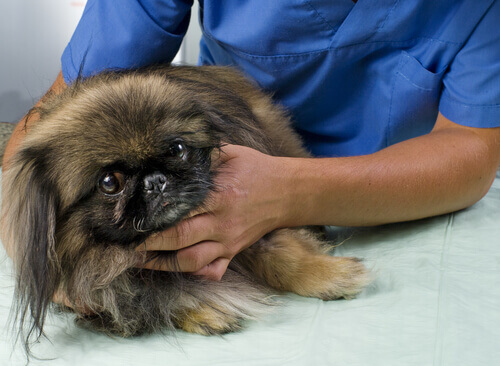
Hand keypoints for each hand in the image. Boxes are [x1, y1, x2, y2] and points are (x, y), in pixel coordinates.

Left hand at [135, 144, 290, 280]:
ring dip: (163, 264)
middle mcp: (223, 222)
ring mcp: (229, 240)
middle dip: (149, 243)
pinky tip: (176, 268)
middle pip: (179, 238)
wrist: (287, 192)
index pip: (180, 209)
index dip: (153, 216)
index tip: (131, 219)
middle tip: (125, 243)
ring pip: (191, 260)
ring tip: (140, 261)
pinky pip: (212, 271)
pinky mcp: (233, 252)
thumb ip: (202, 157)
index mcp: (220, 195)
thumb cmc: (256, 169)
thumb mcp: (231, 154)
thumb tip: (170, 154)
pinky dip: (193, 273)